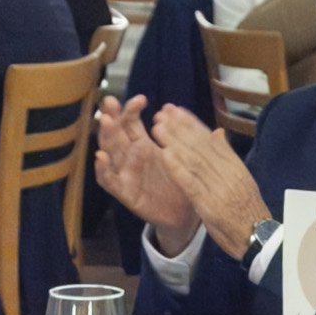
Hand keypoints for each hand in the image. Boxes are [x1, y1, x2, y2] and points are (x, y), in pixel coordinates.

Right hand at [92, 97, 199, 245]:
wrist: (185, 216)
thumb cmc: (183, 184)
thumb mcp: (188, 162)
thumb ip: (196, 145)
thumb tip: (214, 127)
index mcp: (145, 146)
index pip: (132, 123)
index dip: (132, 110)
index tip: (141, 98)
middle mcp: (132, 157)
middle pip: (117, 132)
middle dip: (113, 116)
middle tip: (110, 101)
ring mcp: (127, 174)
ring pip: (111, 152)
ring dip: (106, 136)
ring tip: (105, 121)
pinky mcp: (126, 192)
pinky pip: (109, 181)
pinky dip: (103, 169)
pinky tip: (101, 157)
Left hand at [147, 105, 268, 257]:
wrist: (258, 238)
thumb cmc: (248, 211)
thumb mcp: (242, 180)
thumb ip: (228, 157)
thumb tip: (218, 133)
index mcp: (235, 167)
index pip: (211, 140)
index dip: (192, 124)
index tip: (177, 111)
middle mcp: (228, 173)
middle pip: (201, 146)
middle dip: (180, 128)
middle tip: (162, 112)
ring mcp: (218, 188)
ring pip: (194, 160)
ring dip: (174, 142)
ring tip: (158, 127)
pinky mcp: (209, 204)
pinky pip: (191, 183)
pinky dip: (177, 168)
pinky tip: (164, 154)